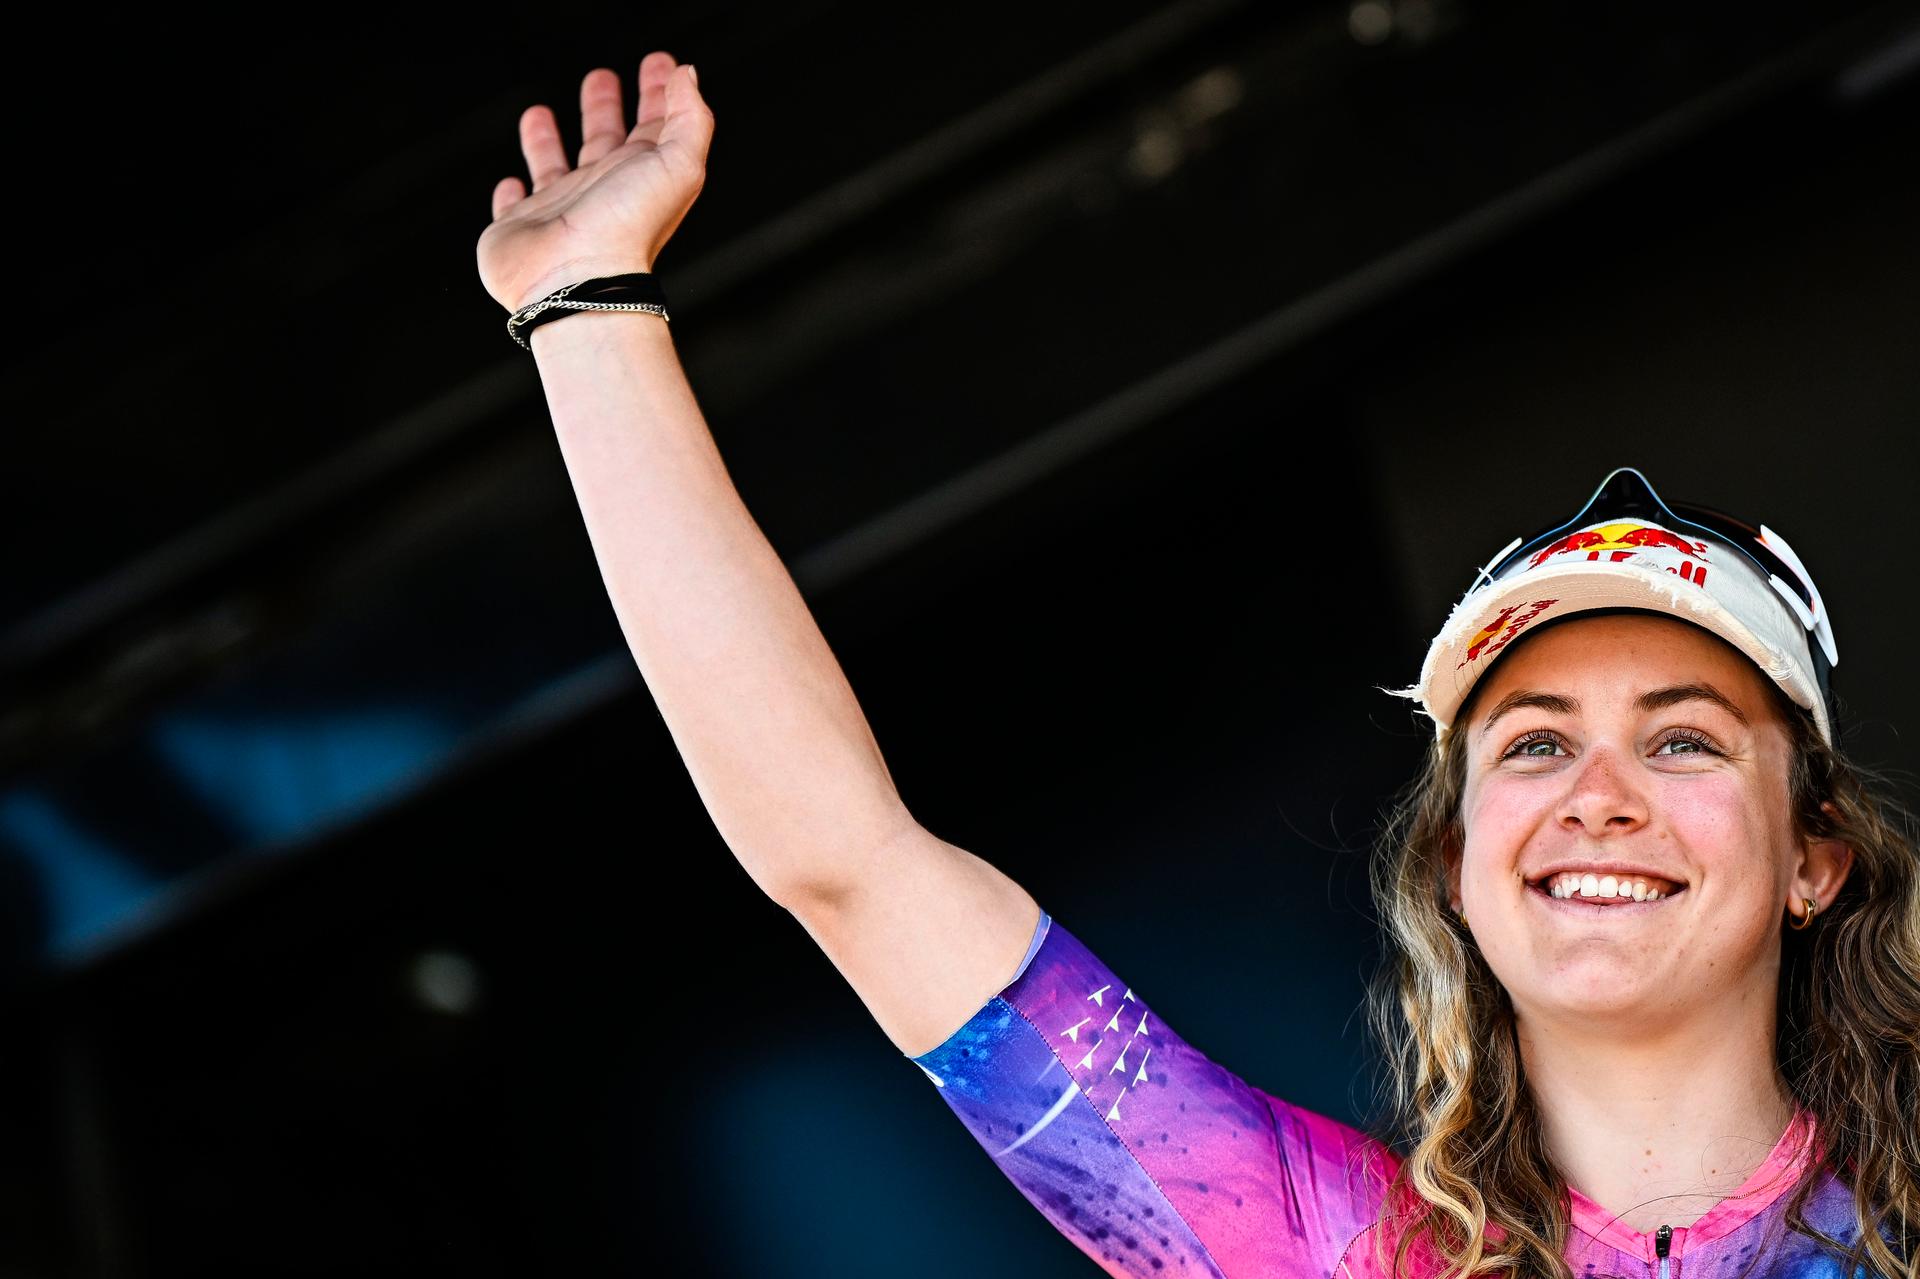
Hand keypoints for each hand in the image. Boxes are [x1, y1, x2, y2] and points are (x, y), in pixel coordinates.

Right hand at [478, 51, 713, 314]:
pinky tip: (510, 182)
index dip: (660, 93)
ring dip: (547, 141)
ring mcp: (559, 212)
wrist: (577, 283)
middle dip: (604, 108)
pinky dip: (510, 193)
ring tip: (540, 111)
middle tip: (602, 76)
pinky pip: (512, 207)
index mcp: (640, 177)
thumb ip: (691, 118)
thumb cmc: (627, 228)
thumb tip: (688, 75)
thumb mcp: (678, 165)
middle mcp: (601, 193)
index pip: (655, 127)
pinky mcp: (518, 229)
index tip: (660, 63)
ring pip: (553, 168)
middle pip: (605, 142)